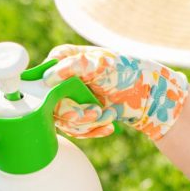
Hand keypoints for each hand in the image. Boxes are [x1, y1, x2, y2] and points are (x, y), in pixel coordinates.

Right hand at [45, 45, 188, 141]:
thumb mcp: (102, 64)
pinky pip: (73, 131)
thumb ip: (74, 66)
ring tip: (108, 116)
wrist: (148, 95)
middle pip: (50, 105)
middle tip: (96, 112)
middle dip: (75, 113)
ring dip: (87, 124)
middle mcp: (61, 78)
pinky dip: (92, 131)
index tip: (68, 99)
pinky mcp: (77, 115)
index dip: (51, 94)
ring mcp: (68, 98)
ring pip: (62, 121)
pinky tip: (108, 126)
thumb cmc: (127, 72)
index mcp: (62, 59)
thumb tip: (48, 77)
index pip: (41, 78)